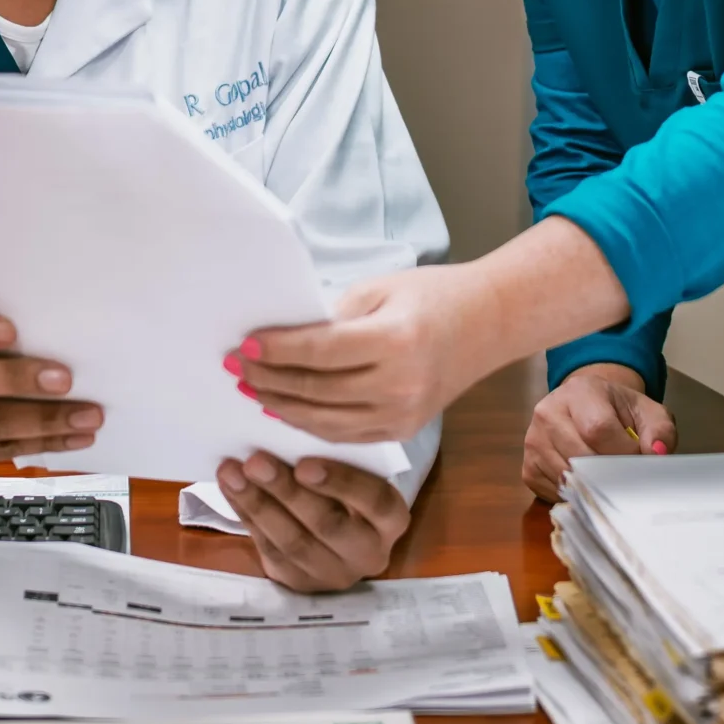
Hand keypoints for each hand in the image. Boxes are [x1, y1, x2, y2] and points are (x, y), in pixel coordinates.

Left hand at [215, 453, 410, 591]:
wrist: (340, 537)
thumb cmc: (348, 490)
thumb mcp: (356, 473)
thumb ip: (335, 459)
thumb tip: (288, 431)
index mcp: (391, 519)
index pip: (374, 501)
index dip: (340, 482)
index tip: (304, 464)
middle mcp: (369, 553)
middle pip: (327, 524)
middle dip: (287, 492)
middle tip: (256, 461)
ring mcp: (333, 573)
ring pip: (293, 542)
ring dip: (258, 504)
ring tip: (231, 472)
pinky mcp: (300, 583)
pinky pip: (270, 551)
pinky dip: (246, 516)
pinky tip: (231, 490)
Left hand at [230, 221, 632, 444]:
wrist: (488, 323)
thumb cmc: (432, 295)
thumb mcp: (380, 289)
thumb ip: (333, 316)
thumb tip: (281, 337)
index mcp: (395, 341)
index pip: (320, 352)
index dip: (276, 351)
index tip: (244, 345)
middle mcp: (400, 385)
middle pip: (316, 390)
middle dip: (269, 379)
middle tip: (234, 368)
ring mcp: (404, 414)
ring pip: (326, 421)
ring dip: (282, 406)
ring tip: (251, 391)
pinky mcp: (404, 430)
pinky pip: (345, 434)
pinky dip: (310, 424)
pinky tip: (285, 409)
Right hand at [522, 364, 674, 501]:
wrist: (590, 407)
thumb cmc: (619, 412)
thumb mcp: (648, 413)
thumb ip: (660, 431)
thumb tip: (656, 454)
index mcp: (579, 391)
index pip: (598, 429)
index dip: (622, 452)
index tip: (637, 459)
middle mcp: (548, 412)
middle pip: (580, 457)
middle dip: (610, 474)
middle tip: (626, 476)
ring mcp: (533, 441)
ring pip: (567, 479)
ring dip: (593, 488)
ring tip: (608, 478)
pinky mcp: (528, 468)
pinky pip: (555, 493)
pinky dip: (576, 496)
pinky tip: (588, 483)